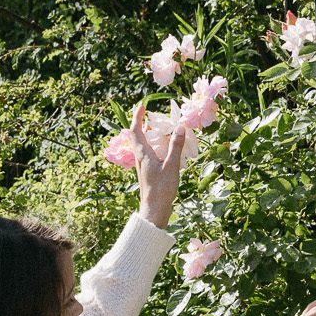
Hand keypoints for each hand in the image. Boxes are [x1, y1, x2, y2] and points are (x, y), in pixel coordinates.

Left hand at [130, 102, 186, 229]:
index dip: (137, 116)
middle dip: (145, 123)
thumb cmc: (161, 189)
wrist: (154, 210)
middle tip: (156, 115)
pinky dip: (156, 145)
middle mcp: (140, 157)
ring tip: (164, 129)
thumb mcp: (171, 166)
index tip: (142, 105)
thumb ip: (176, 146)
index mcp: (143, 153)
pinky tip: (167, 148)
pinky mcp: (148, 171)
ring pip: (143, 144)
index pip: (135, 129)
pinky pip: (149, 152)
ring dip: (151, 134)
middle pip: (138, 135)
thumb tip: (179, 127)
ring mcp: (143, 165)